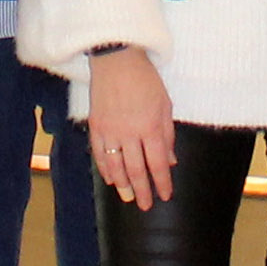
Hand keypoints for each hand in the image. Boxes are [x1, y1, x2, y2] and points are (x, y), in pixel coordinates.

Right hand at [91, 49, 175, 207]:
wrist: (116, 59)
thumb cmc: (145, 79)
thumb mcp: (165, 104)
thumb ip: (167, 135)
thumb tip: (170, 160)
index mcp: (151, 127)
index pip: (157, 163)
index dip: (161, 182)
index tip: (165, 195)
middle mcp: (130, 132)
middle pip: (136, 170)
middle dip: (142, 190)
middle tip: (145, 205)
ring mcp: (110, 130)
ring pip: (116, 165)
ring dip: (123, 185)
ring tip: (127, 198)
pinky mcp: (96, 125)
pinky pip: (100, 153)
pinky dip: (105, 168)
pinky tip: (110, 178)